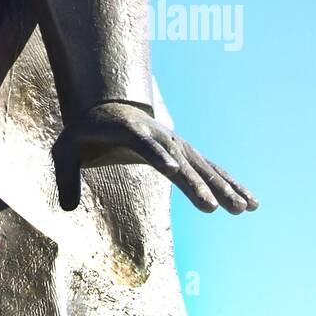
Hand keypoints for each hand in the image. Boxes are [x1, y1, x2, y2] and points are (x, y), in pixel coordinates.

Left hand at [52, 101, 258, 214]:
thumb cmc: (84, 132)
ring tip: (243, 210)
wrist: (108, 106)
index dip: (157, 156)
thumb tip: (67, 208)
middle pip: (180, 161)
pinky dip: (231, 183)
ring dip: (223, 187)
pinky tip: (251, 203)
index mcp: (128, 131)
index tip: (172, 171)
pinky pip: (212, 169)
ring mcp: (175, 144)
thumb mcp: (64, 149)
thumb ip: (65, 175)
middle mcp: (158, 136)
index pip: (143, 144)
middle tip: (214, 209)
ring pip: (203, 166)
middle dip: (197, 184)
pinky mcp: (186, 153)